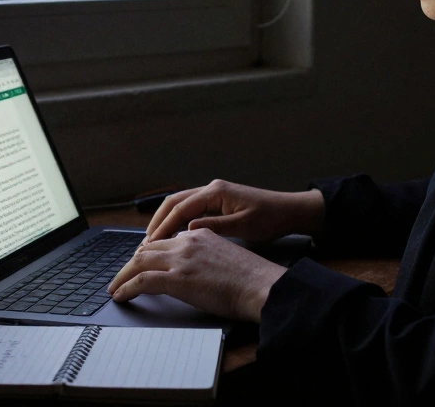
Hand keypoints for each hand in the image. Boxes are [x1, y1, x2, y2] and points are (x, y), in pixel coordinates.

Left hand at [107, 229, 286, 321]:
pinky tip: (121, 295)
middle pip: (148, 248)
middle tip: (122, 275)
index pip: (166, 239)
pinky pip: (141, 281)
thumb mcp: (227, 256)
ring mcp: (181, 259)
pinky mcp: (177, 279)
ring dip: (123, 275)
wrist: (262, 286)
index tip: (141, 262)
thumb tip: (198, 270)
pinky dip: (126, 288)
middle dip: (131, 263)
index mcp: (201, 234)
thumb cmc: (253, 279)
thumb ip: (208, 256)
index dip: (149, 252)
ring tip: (115, 287)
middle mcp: (188, 241)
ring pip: (139, 262)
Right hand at [144, 179, 324, 244]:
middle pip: (174, 202)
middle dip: (157, 222)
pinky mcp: (217, 202)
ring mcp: (213, 194)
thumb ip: (216, 226)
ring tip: (153, 242)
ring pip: (180, 205)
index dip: (164, 226)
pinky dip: (177, 222)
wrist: (289, 211)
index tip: (151, 244)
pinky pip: (190, 210)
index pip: (180, 208)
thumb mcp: (244, 225)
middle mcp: (211, 189)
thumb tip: (188, 229)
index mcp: (216, 192)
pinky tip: (172, 237)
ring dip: (165, 222)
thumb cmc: (270, 218)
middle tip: (144, 244)